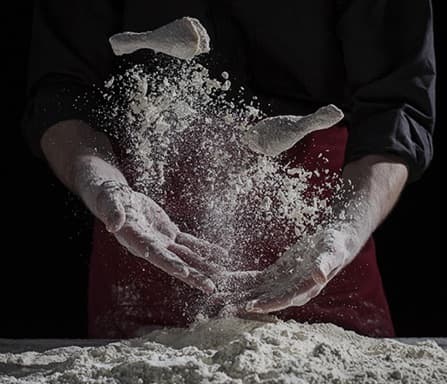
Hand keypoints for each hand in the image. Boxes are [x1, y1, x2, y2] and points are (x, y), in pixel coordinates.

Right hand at [74, 155, 227, 293]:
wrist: (118, 199)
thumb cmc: (110, 200)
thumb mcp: (110, 203)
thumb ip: (113, 214)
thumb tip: (112, 225)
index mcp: (137, 241)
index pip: (155, 255)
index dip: (168, 262)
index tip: (183, 271)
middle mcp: (151, 247)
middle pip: (175, 263)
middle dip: (193, 275)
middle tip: (210, 287)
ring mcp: (162, 242)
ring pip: (186, 256)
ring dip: (203, 265)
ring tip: (222, 274)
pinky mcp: (169, 234)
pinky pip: (190, 243)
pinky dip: (205, 248)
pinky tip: (220, 254)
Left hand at [220, 228, 352, 313]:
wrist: (334, 242)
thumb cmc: (335, 246)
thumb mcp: (331, 252)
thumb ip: (325, 264)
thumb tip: (319, 275)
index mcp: (305, 289)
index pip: (283, 299)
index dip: (266, 303)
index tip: (249, 306)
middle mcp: (290, 291)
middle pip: (262, 301)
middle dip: (241, 305)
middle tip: (219, 309)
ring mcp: (281, 284)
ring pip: (253, 292)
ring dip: (234, 296)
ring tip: (212, 299)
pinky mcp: (274, 275)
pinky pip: (253, 280)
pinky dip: (239, 281)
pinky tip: (223, 281)